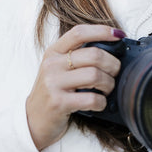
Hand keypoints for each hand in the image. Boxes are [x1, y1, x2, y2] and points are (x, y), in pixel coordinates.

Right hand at [26, 24, 123, 150]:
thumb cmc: (53, 91)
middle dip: (112, 64)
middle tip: (115, 72)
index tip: (118, 34)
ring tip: (107, 88)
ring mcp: (53, 83)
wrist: (33, 120)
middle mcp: (52, 64)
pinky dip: (102, 102)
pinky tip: (99, 103)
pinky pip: (91, 98)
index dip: (102, 31)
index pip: (79, 32)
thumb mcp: (58, 67)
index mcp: (54, 51)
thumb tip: (111, 47)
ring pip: (95, 76)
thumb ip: (77, 55)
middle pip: (94, 55)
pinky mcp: (58, 103)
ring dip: (109, 84)